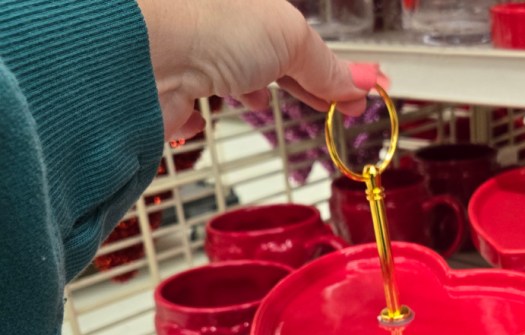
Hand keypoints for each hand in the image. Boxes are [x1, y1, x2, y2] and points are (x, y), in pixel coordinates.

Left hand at [136, 0, 386, 139]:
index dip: (332, 69)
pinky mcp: (162, 92)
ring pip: (224, 79)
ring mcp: (187, 56)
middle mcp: (215, 25)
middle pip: (267, 59)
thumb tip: (364, 83)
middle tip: (329, 108)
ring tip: (257, 101)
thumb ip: (328, 67)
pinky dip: (196, 117)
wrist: (144, 52)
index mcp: (249, 5)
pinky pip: (184, 107)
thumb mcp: (291, 39)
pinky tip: (200, 117)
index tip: (358, 94)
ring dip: (244, 92)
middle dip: (296, 82)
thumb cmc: (207, 22)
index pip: (299, 40)